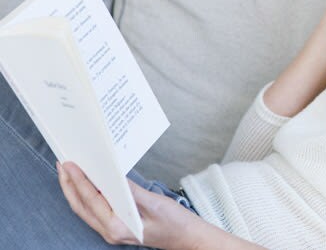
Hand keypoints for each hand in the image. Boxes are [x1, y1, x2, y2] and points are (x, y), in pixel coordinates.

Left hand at [57, 161, 245, 249]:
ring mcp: (113, 231)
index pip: (91, 200)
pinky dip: (88, 196)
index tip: (70, 164)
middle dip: (69, 185)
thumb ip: (130, 191)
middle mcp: (111, 232)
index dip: (78, 180)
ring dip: (75, 190)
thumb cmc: (176, 224)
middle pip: (81, 206)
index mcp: (118, 227)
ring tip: (69, 172)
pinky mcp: (117, 226)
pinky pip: (95, 210)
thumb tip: (113, 176)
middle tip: (62, 164)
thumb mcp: (154, 203)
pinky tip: (89, 184)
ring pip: (85, 209)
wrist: (188, 237)